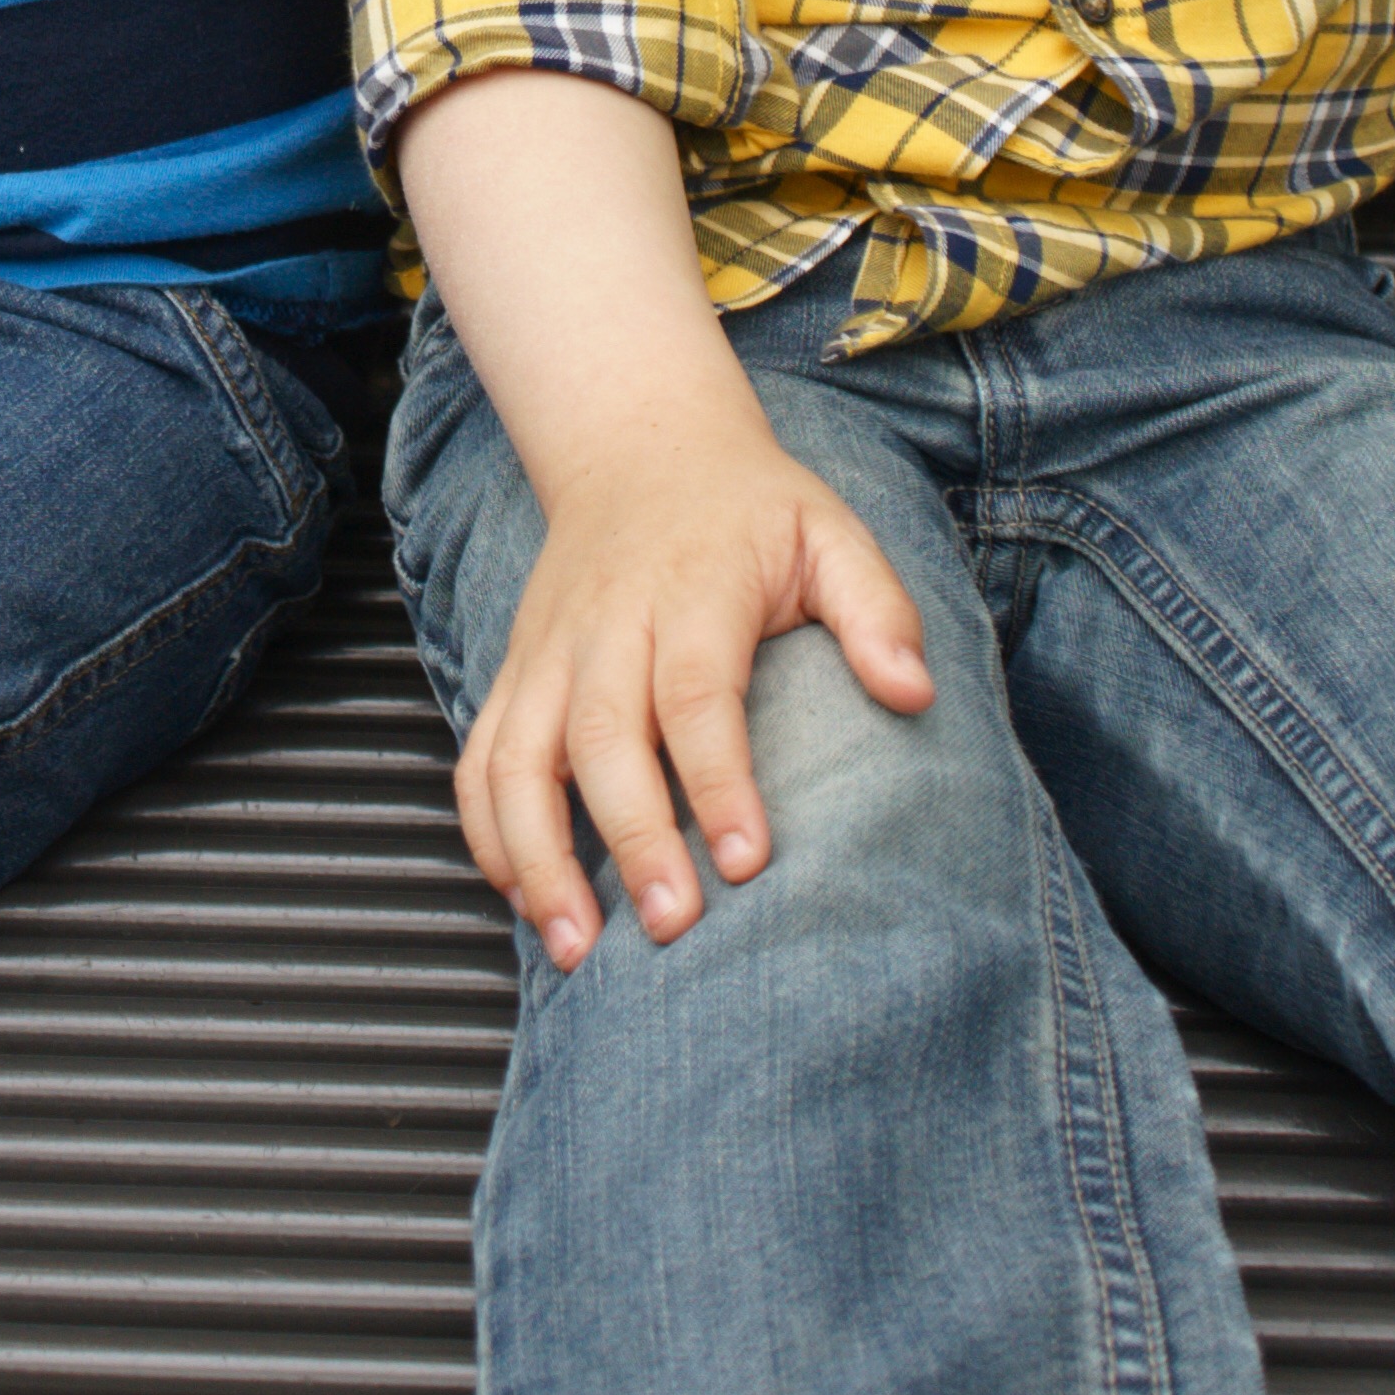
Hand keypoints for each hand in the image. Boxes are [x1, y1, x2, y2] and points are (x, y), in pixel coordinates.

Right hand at [460, 432, 933, 971]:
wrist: (639, 446)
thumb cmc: (749, 508)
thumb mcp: (829, 531)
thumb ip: (876, 608)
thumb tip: (914, 694)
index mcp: (690, 592)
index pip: (696, 694)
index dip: (718, 781)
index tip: (745, 862)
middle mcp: (606, 624)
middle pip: (601, 739)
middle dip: (632, 839)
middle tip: (673, 927)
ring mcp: (549, 652)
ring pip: (517, 759)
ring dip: (538, 857)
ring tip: (574, 948)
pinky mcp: (515, 671)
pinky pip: (481, 759)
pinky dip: (489, 833)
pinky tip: (522, 897)